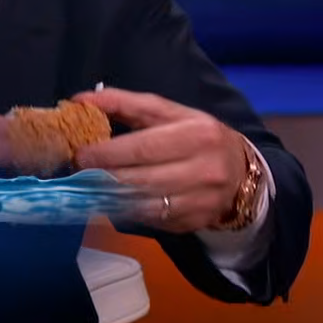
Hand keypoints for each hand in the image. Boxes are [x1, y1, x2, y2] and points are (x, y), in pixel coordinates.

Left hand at [71, 88, 245, 233]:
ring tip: (90, 186)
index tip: (80, 154)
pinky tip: (114, 201)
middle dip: (103, 176)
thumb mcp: (169, 113)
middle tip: (79, 171)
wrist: (243, 174)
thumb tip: (82, 99)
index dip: (108, 153)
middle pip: (140, 178)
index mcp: (196, 135)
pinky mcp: (193, 223)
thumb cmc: (197, 136)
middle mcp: (202, 170)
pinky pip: (151, 220)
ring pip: (143, 204)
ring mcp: (200, 201)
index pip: (143, 147)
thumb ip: (125, 103)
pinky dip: (128, 211)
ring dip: (111, 197)